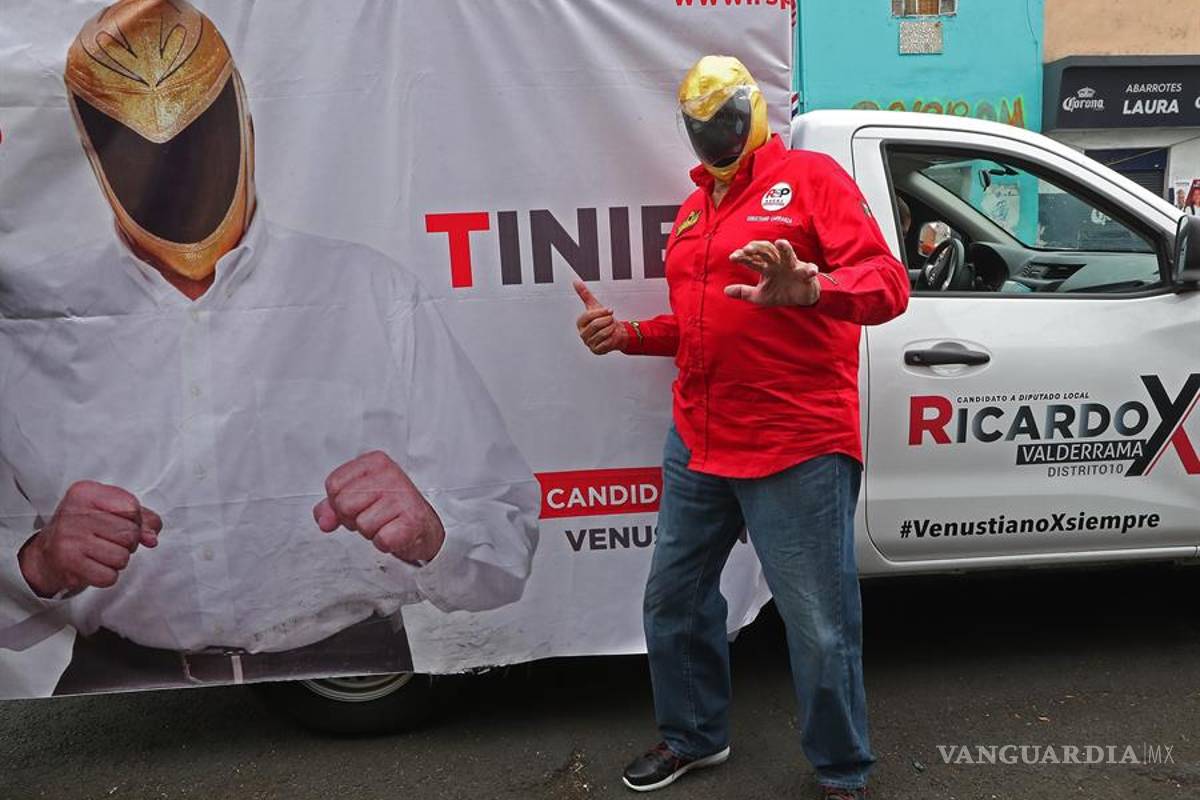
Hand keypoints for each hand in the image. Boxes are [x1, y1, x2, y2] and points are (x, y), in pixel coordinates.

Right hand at [18, 481, 161, 598]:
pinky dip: (107, 575)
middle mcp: (75, 512)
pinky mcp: (68, 563)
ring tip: (100, 553)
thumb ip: (142, 518)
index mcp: (86, 492)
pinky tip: (93, 566)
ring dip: (118, 560)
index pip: (132, 506)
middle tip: (110, 542)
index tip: (122, 523)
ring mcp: (70, 538)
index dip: (136, 520)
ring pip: (122, 557)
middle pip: (130, 533)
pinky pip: (109, 576)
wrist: (47, 553)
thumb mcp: (111, 511)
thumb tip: (152, 538)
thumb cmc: (85, 529)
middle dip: (129, 543)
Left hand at [313, 450, 444, 564]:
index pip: (334, 485)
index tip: (361, 503)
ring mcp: (403, 495)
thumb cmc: (390, 509)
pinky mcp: (413, 518)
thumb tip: (324, 520)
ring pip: (361, 523)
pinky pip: (381, 538)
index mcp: (374, 461)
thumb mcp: (356, 500)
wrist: (423, 527)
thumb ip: (331, 506)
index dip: (339, 502)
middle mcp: (390, 474)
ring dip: (370, 531)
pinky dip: (384, 543)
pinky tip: (395, 532)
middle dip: (353, 518)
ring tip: (386, 523)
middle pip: (344, 503)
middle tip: (373, 515)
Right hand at [573, 280, 627, 354]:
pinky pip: (606, 342)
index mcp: (580, 323)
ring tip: (611, 327)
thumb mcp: (595, 305)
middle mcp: (583, 334)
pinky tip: (612, 335)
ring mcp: (589, 343)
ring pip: (603, 333)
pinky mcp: (596, 350)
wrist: (616, 332)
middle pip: (596, 325)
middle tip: (611, 320)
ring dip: (611, 328)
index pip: (589, 316)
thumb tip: (576, 282)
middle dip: (608, 321)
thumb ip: (585, 294)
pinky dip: (612, 337)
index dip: (601, 312)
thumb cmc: (605, 319)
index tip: (610, 310)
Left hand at [726, 239, 821, 306]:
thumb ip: (744, 292)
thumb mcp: (759, 295)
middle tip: (747, 249)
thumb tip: (725, 290)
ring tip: (780, 243)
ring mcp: (792, 266)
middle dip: (758, 249)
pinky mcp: (806, 273)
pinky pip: (808, 270)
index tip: (733, 257)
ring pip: (788, 254)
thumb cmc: (780, 292)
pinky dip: (810, 270)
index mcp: (766, 267)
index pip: (753, 259)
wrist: (800, 299)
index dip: (743, 257)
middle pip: (767, 252)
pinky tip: (811, 270)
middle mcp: (778, 263)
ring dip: (785, 249)